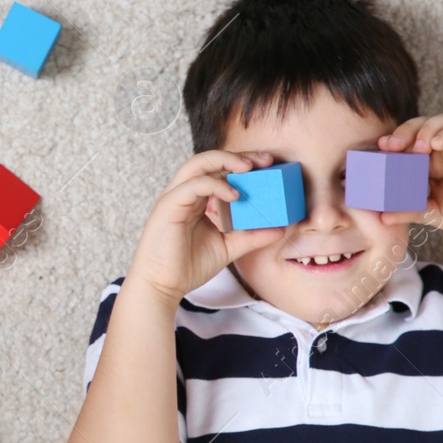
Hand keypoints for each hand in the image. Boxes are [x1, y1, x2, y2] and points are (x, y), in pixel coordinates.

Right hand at [127, 150, 287, 301]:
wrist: (163, 286)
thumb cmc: (187, 266)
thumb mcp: (228, 247)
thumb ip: (251, 236)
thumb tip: (280, 229)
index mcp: (196, 199)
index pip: (219, 171)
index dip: (242, 163)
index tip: (269, 165)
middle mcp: (184, 193)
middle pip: (209, 160)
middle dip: (238, 156)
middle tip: (266, 160)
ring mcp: (175, 197)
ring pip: (198, 164)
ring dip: (225, 161)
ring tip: (249, 168)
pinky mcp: (169, 206)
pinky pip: (193, 185)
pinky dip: (215, 185)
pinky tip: (234, 195)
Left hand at [375, 114, 442, 243]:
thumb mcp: (435, 214)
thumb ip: (410, 211)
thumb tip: (381, 217)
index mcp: (432, 163)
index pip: (408, 145)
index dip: (393, 145)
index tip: (378, 152)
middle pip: (420, 128)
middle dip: (403, 133)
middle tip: (390, 146)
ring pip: (441, 122)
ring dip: (424, 130)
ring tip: (416, 147)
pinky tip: (436, 144)